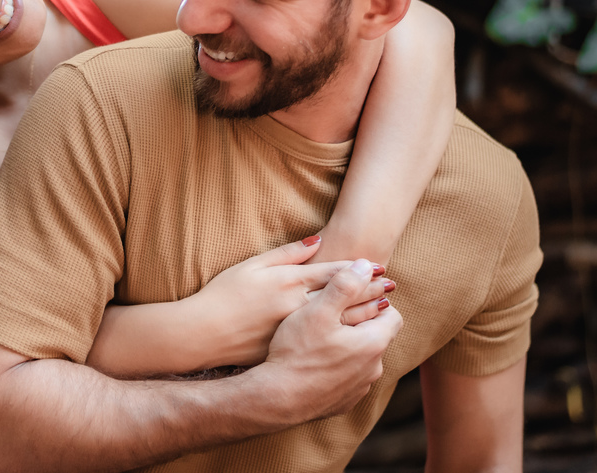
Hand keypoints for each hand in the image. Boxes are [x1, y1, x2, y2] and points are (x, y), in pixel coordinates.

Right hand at [188, 238, 393, 367]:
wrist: (204, 338)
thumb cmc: (223, 298)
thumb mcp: (252, 266)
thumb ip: (287, 253)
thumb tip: (317, 239)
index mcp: (290, 283)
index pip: (334, 274)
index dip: (359, 270)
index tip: (380, 266)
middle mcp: (299, 309)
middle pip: (346, 300)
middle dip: (371, 292)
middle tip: (392, 287)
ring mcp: (298, 336)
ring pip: (344, 328)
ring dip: (367, 318)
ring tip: (384, 311)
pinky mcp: (293, 356)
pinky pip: (331, 353)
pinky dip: (350, 345)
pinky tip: (362, 343)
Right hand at [250, 258, 402, 424]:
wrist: (277, 398)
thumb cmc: (297, 352)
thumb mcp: (318, 310)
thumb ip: (344, 285)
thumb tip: (366, 265)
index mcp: (373, 343)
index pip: (393, 315)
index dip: (375, 302)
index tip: (353, 297)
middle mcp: (373, 369)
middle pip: (376, 337)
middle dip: (360, 323)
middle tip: (332, 314)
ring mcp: (359, 388)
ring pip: (362, 359)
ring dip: (348, 347)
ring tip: (321, 338)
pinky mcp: (343, 402)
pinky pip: (348, 379)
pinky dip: (337, 369)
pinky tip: (315, 362)